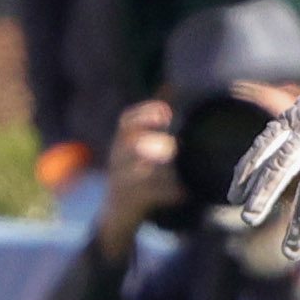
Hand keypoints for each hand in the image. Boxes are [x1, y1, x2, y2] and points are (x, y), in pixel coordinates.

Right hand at [97, 99, 184, 256]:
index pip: (126, 121)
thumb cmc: (132, 171)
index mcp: (121, 140)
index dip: (144, 114)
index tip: (166, 112)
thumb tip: (171, 83)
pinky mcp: (128, 203)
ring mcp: (119, 181)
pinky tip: (184, 193)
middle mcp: (117, 158)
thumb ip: (153, 115)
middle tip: (171, 145)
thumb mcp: (139, 141)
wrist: (115, 215)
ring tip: (177, 170)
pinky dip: (166, 195)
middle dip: (147, 143)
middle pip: (126, 146)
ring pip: (134, 174)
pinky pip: (146, 198)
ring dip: (156, 171)